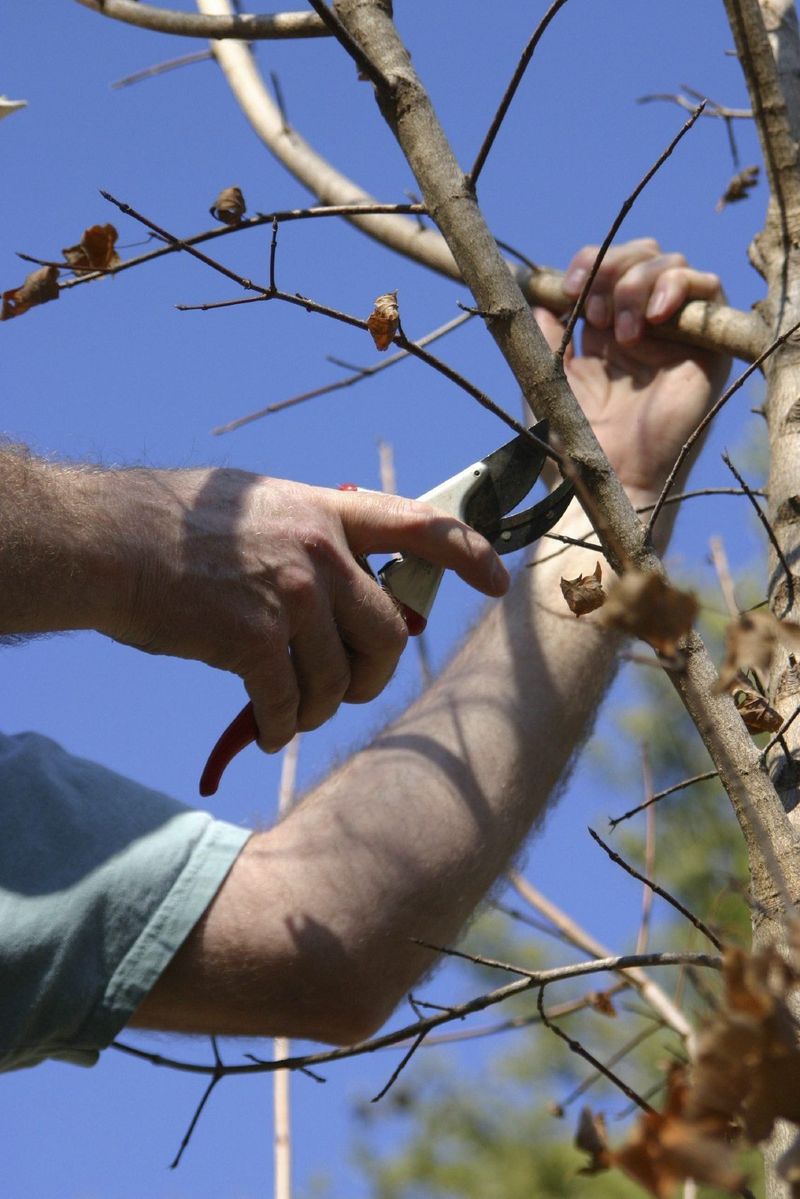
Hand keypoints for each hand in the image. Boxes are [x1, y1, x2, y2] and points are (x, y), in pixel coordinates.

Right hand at [116, 470, 508, 750]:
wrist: (108, 543)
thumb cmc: (176, 527)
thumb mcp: (262, 508)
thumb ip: (316, 540)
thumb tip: (361, 589)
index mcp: (327, 510)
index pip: (420, 525)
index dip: (468, 553)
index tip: (498, 580)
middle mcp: (321, 549)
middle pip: (389, 633)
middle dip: (375, 676)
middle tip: (349, 691)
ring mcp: (291, 593)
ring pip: (340, 678)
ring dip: (319, 708)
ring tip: (292, 711)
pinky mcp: (254, 637)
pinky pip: (290, 702)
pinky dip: (281, 725)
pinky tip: (266, 727)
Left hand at [535, 238, 729, 500]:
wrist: (607, 481)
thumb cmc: (574, 444)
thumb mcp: (546, 377)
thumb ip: (543, 334)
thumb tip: (536, 294)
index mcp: (604, 332)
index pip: (606, 266)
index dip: (588, 263)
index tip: (565, 290)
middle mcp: (642, 328)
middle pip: (642, 255)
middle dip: (614, 267)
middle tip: (593, 309)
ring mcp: (675, 336)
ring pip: (671, 265)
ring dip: (639, 282)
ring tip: (623, 331)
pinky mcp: (707, 350)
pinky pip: (709, 288)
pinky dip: (680, 286)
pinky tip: (653, 317)